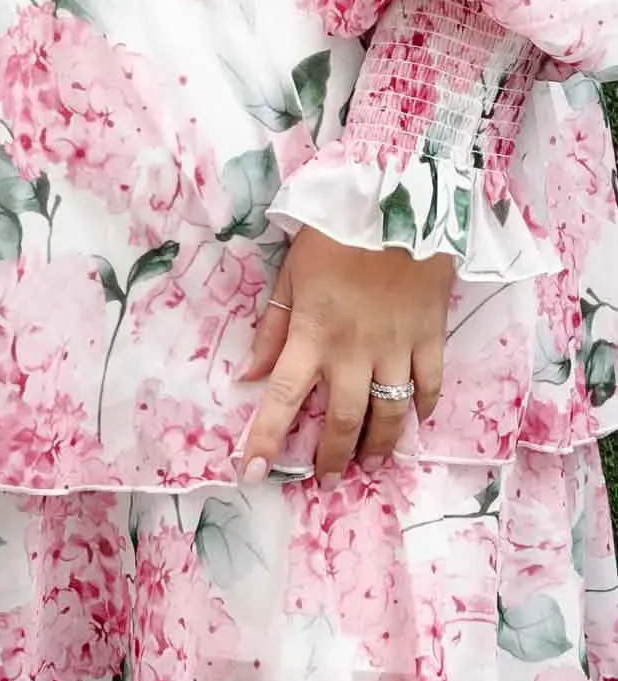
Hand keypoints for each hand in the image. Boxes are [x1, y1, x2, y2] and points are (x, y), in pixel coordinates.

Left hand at [240, 226, 452, 482]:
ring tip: (370, 465)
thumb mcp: (290, 273)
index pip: (282, 398)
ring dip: (379, 446)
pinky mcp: (430, 336)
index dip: (264, 438)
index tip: (251, 472)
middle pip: (345, 421)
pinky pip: (430, 385)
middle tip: (327, 480)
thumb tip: (250, 375)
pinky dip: (423, 407)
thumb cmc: (334, 232)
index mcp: (312, 334)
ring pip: (390, 413)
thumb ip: (273, 327)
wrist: (396, 199)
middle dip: (332, 457)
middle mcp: (353, 351)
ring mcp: (397, 347)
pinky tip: (415, 420)